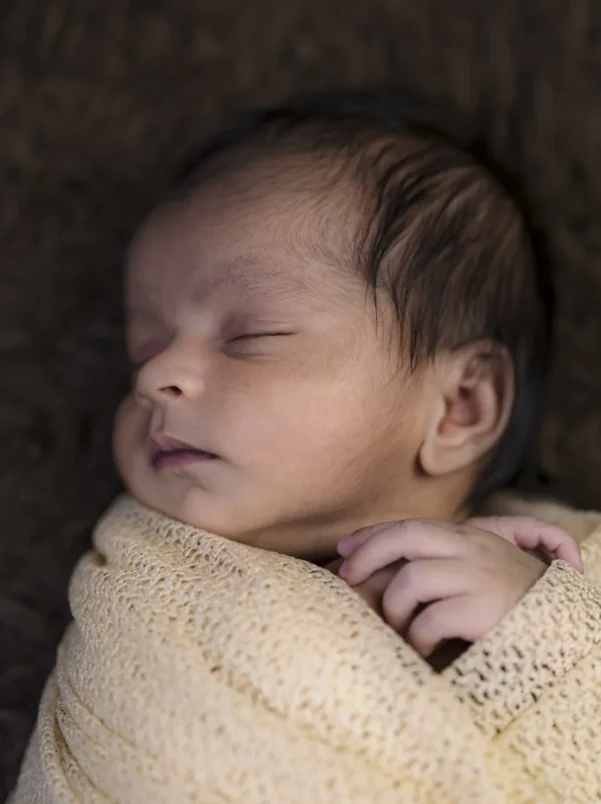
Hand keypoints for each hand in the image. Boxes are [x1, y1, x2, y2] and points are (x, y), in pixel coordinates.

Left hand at [336, 517, 581, 657]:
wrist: (566, 623)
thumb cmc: (520, 599)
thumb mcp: (487, 568)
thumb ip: (451, 561)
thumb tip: (399, 572)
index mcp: (469, 537)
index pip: (409, 526)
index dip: (373, 536)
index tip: (344, 550)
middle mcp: (471, 548)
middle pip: (405, 536)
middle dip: (369, 554)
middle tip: (348, 579)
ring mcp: (477, 575)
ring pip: (411, 580)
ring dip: (396, 610)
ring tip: (402, 631)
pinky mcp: (481, 608)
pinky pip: (430, 619)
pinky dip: (418, 637)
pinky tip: (423, 649)